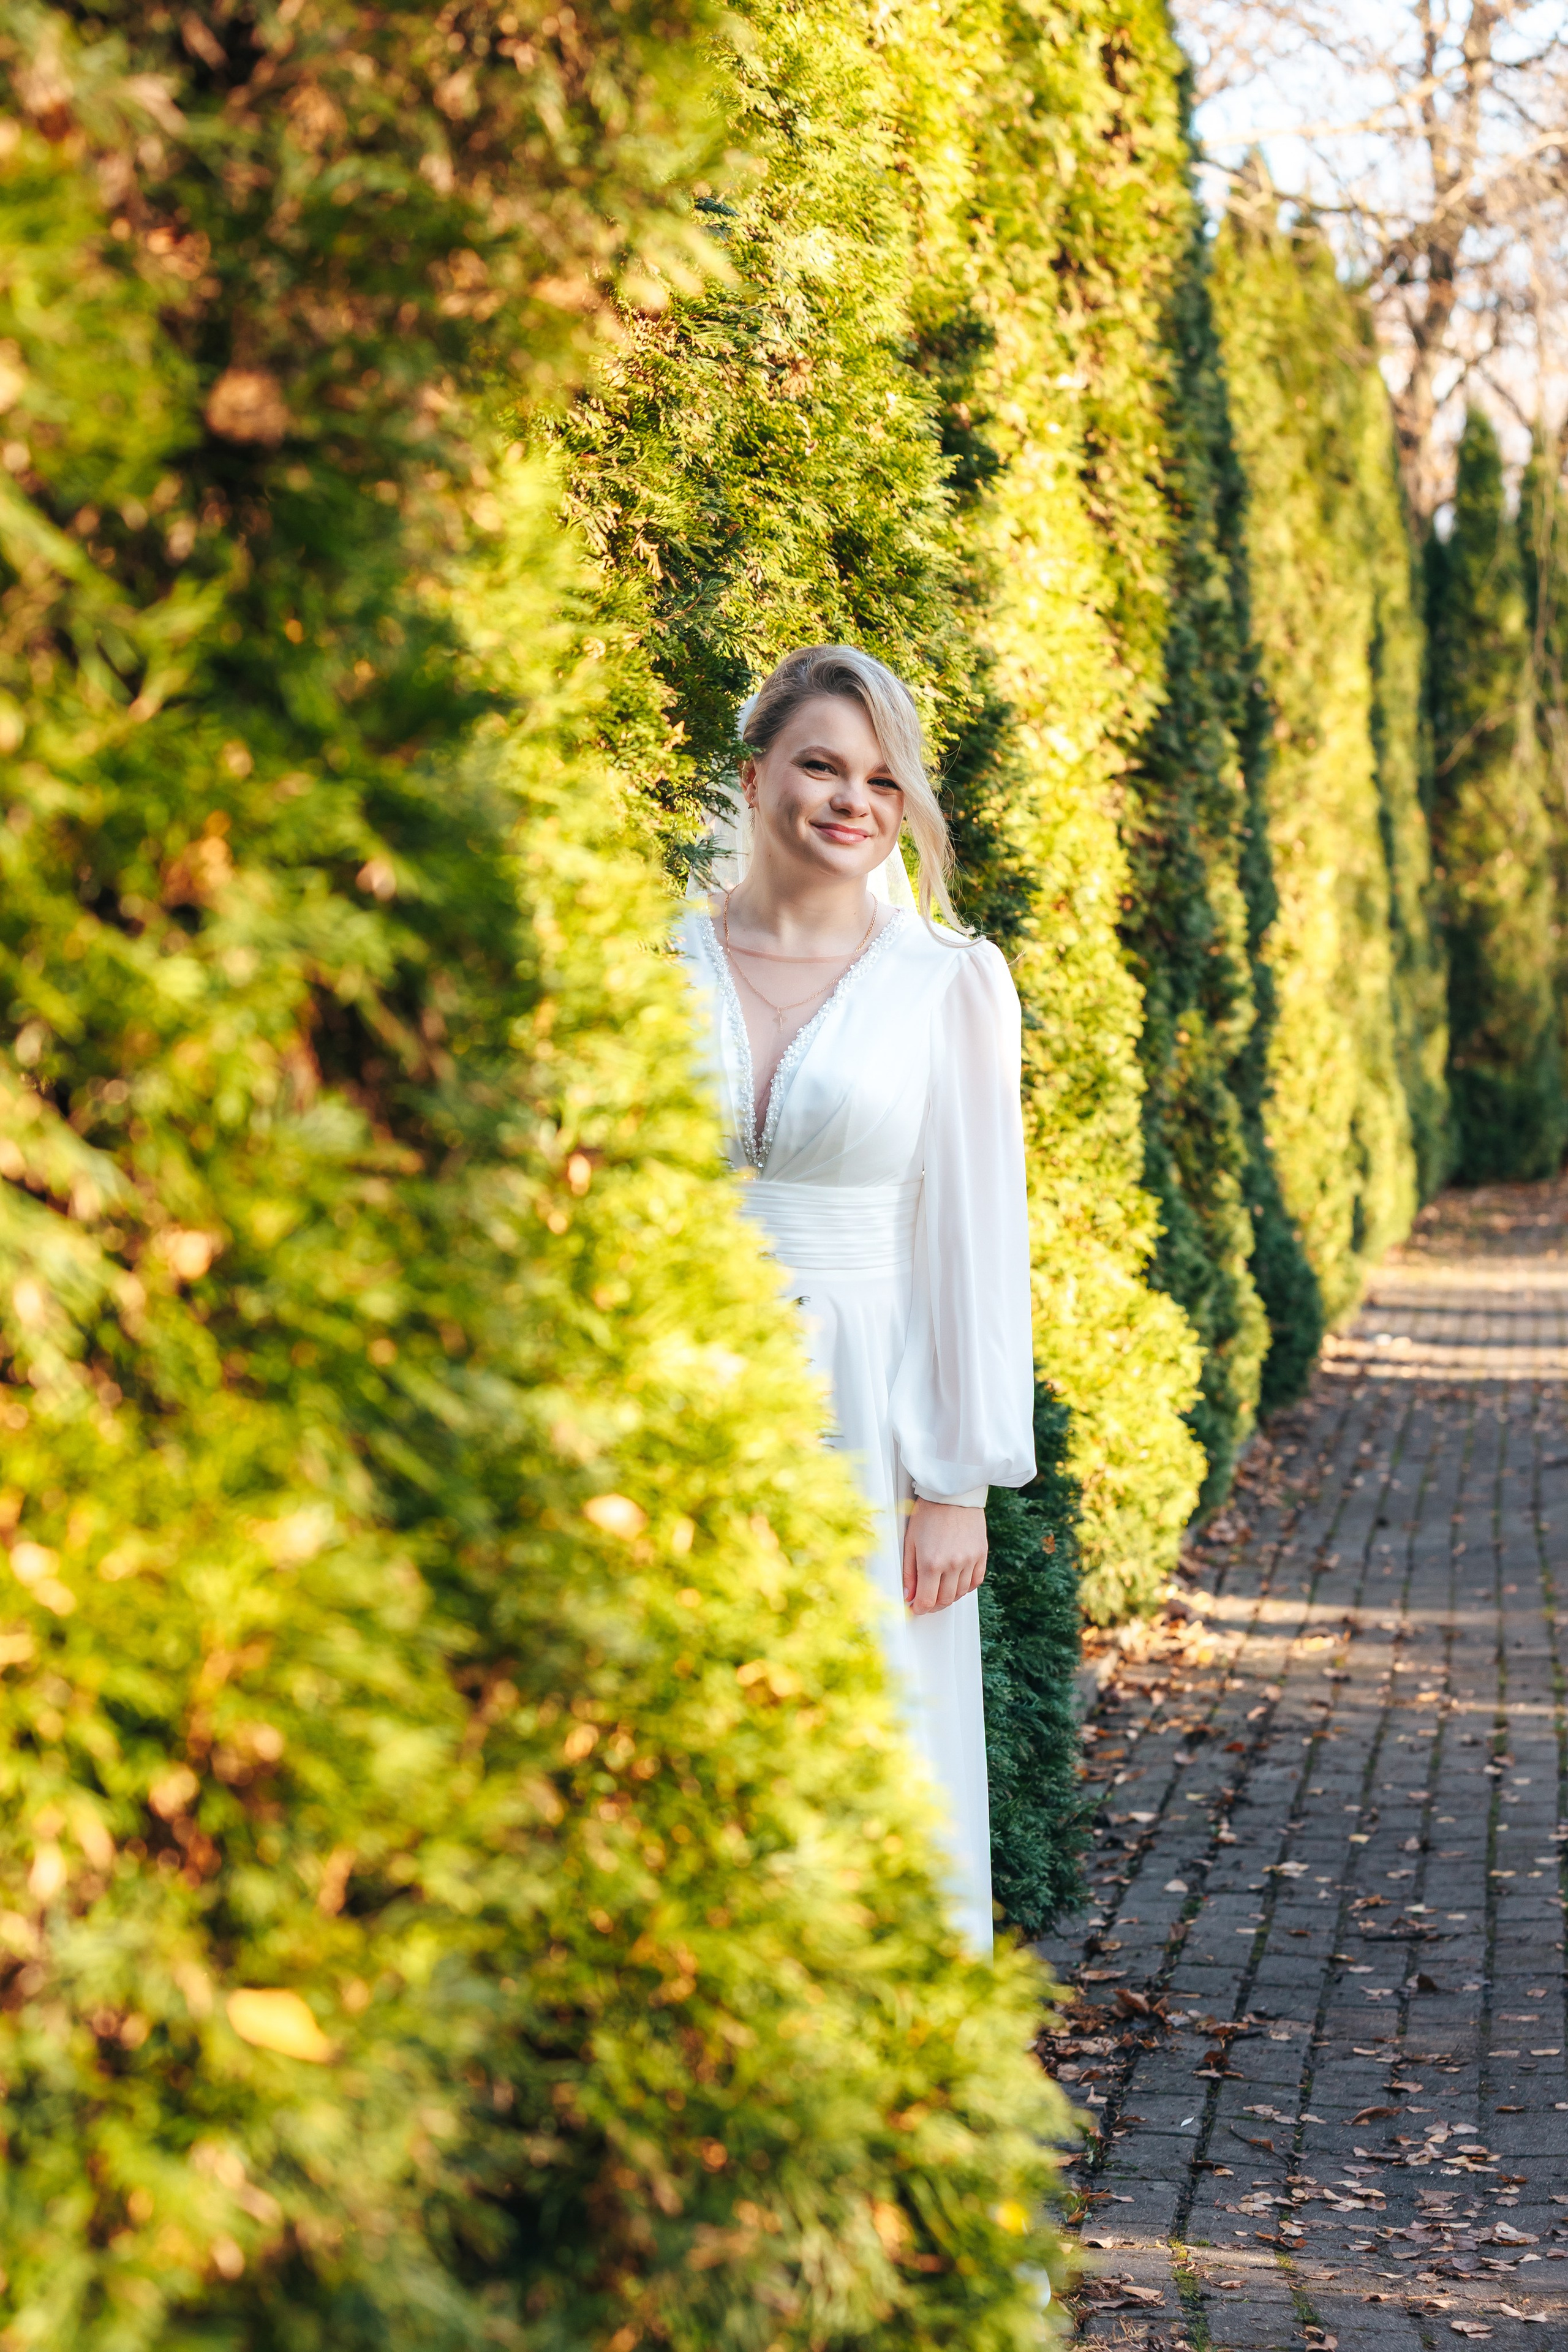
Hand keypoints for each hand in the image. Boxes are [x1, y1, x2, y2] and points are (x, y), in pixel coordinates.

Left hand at [902, 1499, 986, 1615]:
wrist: (952, 1493)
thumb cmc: (927, 1514)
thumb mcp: (910, 1542)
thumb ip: (908, 1572)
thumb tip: (908, 1596)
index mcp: (931, 1562)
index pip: (927, 1600)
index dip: (920, 1609)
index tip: (916, 1608)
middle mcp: (953, 1564)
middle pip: (945, 1600)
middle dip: (933, 1606)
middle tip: (926, 1601)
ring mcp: (970, 1560)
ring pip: (960, 1593)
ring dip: (949, 1597)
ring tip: (939, 1590)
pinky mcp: (981, 1554)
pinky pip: (976, 1581)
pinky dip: (966, 1587)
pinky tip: (956, 1582)